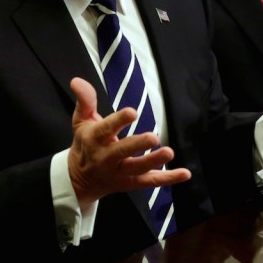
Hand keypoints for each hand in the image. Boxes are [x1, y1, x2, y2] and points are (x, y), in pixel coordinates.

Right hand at [67, 77, 190, 208]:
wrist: (79, 179)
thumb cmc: (85, 143)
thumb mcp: (81, 121)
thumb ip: (85, 100)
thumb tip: (77, 80)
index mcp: (94, 139)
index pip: (105, 129)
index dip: (119, 121)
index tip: (132, 112)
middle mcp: (106, 157)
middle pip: (122, 151)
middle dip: (137, 145)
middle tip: (153, 137)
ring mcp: (119, 172)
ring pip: (137, 169)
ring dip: (154, 161)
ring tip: (169, 152)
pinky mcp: (131, 182)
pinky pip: (150, 182)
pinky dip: (168, 178)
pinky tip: (185, 173)